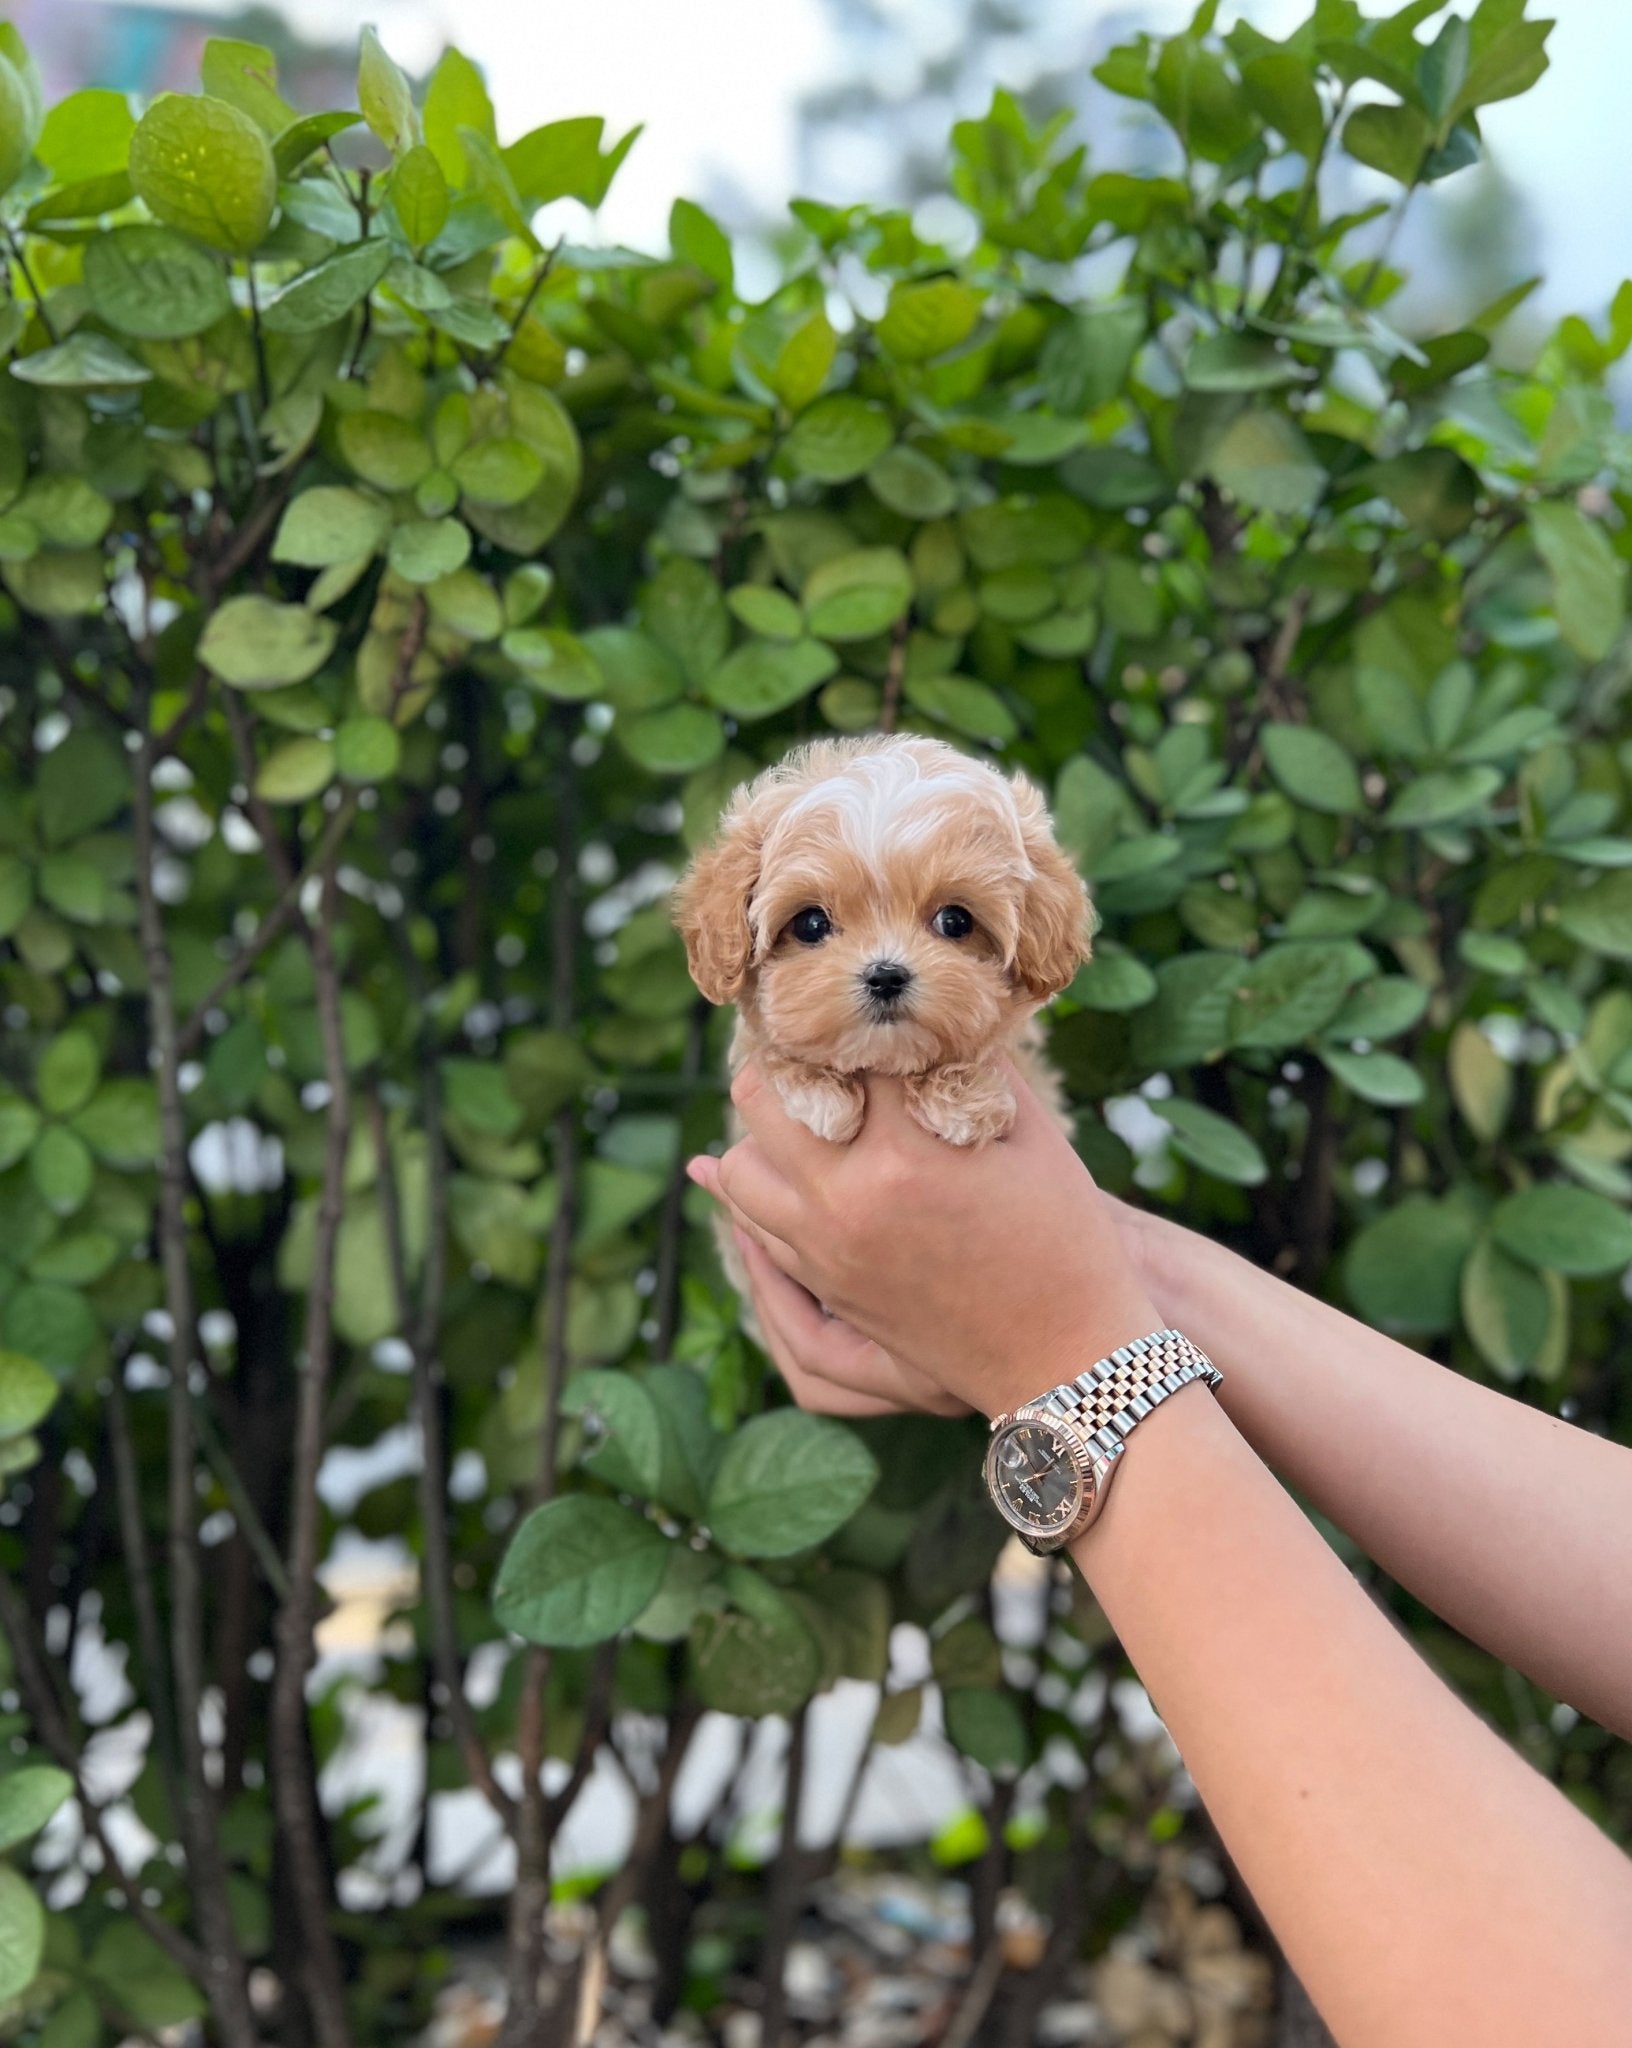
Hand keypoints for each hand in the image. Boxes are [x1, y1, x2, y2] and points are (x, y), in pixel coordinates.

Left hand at [687, 1059, 1160, 1419]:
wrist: (1065, 1357)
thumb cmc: (1064, 1239)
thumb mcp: (1032, 1137)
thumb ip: (979, 1070)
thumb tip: (942, 1018)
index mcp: (903, 1153)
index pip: (842, 1055)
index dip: (851, 1023)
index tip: (854, 1006)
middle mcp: (847, 1200)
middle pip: (759, 1101)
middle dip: (783, 1065)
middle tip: (808, 1047)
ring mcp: (827, 1250)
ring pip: (738, 1170)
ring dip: (760, 1133)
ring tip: (795, 1109)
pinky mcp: (828, 1287)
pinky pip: (758, 1227)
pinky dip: (761, 1190)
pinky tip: (780, 1166)